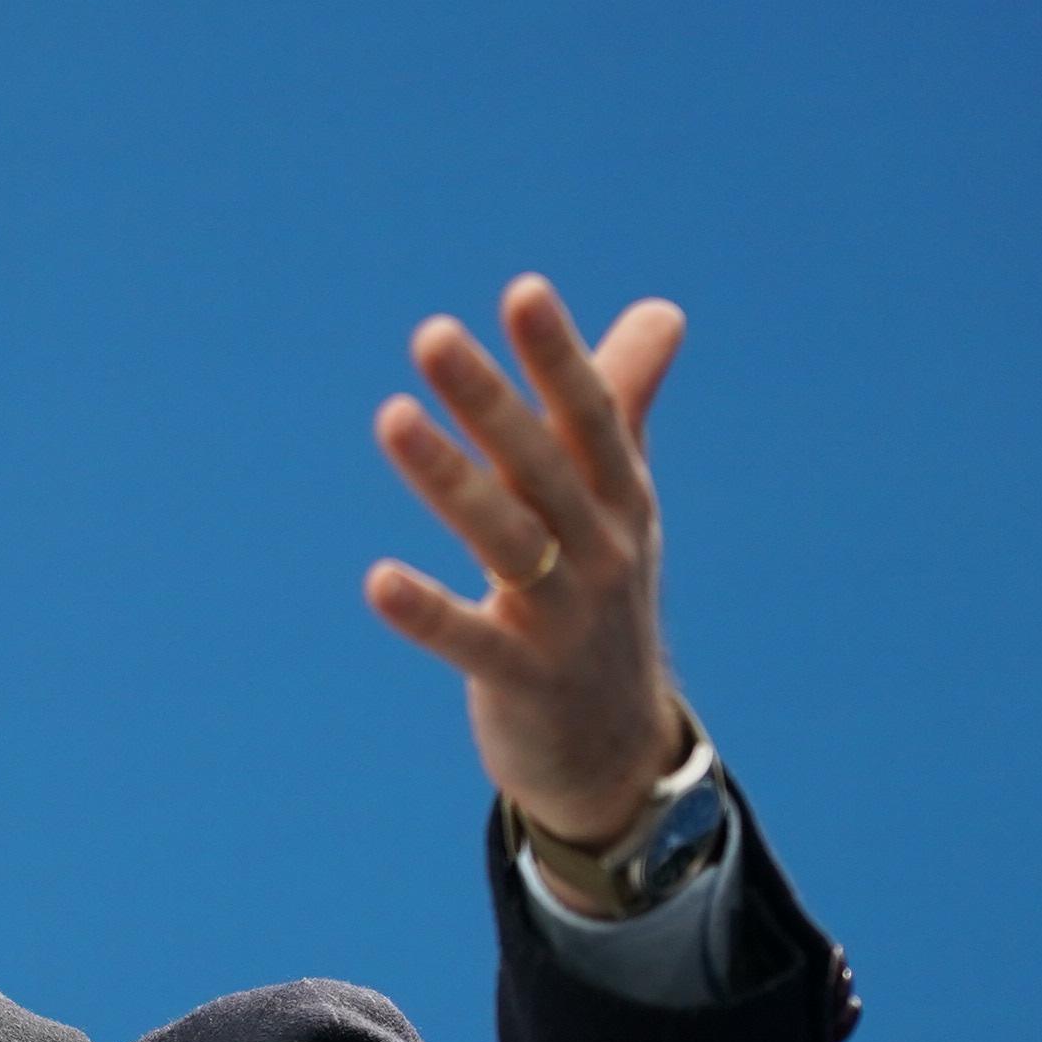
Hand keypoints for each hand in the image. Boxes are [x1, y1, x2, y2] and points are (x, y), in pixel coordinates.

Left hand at [364, 274, 687, 860]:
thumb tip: (664, 310)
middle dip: (491, 399)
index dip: (559, 356)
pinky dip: (428, 612)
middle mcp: (602, 551)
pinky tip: (377, 581)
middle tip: (432, 335)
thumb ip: (624, 407)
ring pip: (505, 537)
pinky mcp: (522, 680)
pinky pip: (472, 641)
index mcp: (621, 501)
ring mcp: (564, 618)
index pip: (592, 416)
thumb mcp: (622, 506)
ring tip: (392, 416)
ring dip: (448, 478)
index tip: (522, 291)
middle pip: (542, 464)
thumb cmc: (606, 603)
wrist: (617, 750)